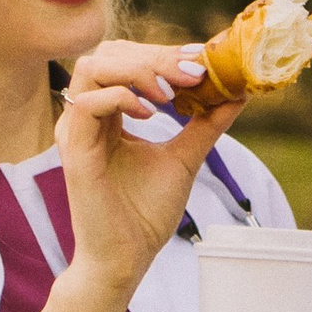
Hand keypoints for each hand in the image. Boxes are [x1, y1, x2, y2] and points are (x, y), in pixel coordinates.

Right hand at [50, 40, 241, 302]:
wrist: (126, 259)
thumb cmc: (145, 214)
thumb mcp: (184, 157)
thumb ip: (205, 123)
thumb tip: (237, 92)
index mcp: (108, 113)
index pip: (127, 59)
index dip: (162, 52)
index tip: (201, 59)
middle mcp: (88, 116)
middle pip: (109, 54)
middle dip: (155, 55)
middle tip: (194, 70)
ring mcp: (76, 130)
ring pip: (93, 68)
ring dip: (138, 69)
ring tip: (172, 90)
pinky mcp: (73, 150)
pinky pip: (88, 104)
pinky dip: (121, 97)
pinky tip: (152, 112)